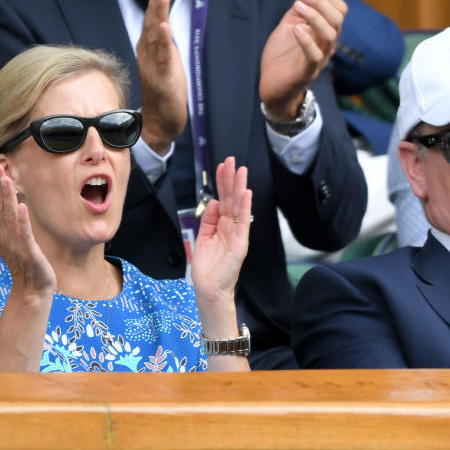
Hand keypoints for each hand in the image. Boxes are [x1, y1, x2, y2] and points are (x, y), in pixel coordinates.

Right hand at [0, 164, 55, 295]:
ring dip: (7, 198)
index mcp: (0, 233)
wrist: (32, 290)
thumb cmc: (23, 263)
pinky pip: (24, 234)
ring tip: (6, 179)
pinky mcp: (29, 253)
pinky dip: (23, 221)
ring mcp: (15, 245)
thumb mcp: (9, 238)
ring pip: (9, 218)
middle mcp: (4, 237)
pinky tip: (23, 206)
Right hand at [136, 0, 187, 154]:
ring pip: (155, 37)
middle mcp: (147, 55)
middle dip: (158, 2)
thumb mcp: (165, 61)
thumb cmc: (164, 91)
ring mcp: (153, 67)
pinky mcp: (161, 80)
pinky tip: (165, 27)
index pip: (152, 21)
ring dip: (159, 15)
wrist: (160, 122)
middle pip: (152, 24)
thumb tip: (164, 22)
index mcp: (149, 50)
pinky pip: (162, 58)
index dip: (158, 2)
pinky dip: (163, 42)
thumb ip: (163, 42)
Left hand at [191, 157, 251, 336]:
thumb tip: (214, 202)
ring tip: (241, 171)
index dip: (222, 182)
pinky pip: (243, 222)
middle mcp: (231, 227)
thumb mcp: (203, 238)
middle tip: (231, 160)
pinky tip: (246, 194)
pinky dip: (245, 208)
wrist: (210, 289)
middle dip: (231, 179)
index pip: (224, 199)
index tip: (222, 166)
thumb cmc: (207, 268)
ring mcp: (237, 234)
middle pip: (231, 198)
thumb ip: (208, 220)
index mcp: (222, 225)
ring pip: (238, 206)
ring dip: (240, 187)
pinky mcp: (241, 244)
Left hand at [259, 0, 346, 120]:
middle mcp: (327, 44)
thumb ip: (300, 5)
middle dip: (320, 1)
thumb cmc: (282, 54)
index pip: (339, 8)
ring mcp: (319, 58)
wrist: (272, 84)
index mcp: (326, 31)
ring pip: (330, 34)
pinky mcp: (306, 72)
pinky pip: (314, 56)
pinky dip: (307, 40)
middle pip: (337, 18)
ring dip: (314, 15)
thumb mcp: (290, 23)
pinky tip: (297, 29)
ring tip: (297, 6)